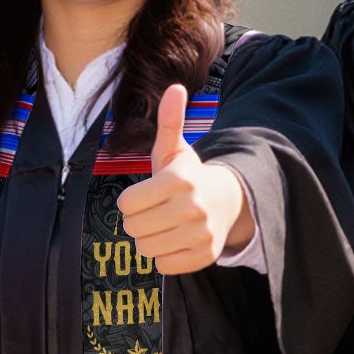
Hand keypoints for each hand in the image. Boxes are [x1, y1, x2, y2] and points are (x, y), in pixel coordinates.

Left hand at [116, 84, 251, 273]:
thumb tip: (175, 87)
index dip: (130, 201)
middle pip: (133, 228)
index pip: (127, 204)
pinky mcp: (205, 256)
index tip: (145, 196)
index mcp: (180, 180)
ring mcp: (201, 234)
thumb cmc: (189, 176)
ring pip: (146, 249)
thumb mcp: (175, 149)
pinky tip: (175, 240)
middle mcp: (193, 208)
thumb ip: (169, 121)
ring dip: (149, 239)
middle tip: (153, 212)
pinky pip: (163, 265)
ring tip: (163, 226)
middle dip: (138, 221)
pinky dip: (164, 256)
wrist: (227, 201)